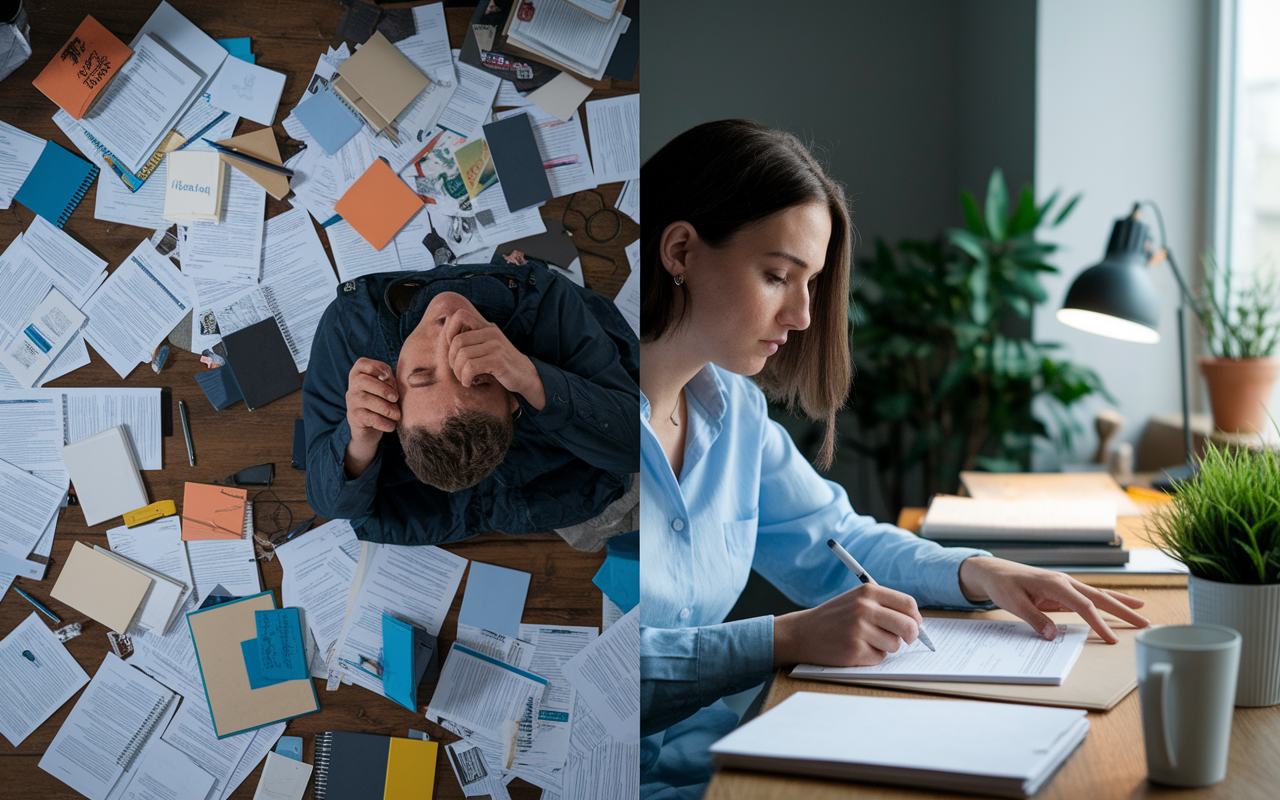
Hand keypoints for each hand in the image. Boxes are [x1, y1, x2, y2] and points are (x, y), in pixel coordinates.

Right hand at [343, 358, 398, 477]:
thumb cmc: (381, 399)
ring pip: (366, 400)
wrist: (368, 424)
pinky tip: (392, 424)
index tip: (390, 377)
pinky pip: (369, 418)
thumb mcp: (385, 386)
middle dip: (383, 389)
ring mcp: (352, 402)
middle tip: (396, 398)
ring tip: (397, 414)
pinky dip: (383, 422)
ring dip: (386, 407)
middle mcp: (353, 386)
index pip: (363, 364)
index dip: (379, 368)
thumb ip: (390, 380)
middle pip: (363, 381)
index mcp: (359, 374)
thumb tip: (405, 381)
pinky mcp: (355, 417)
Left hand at [444, 307, 545, 408]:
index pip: (460, 315)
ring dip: (458, 372)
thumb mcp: (487, 347)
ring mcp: (496, 345)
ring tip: (464, 378)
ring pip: (462, 356)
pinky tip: (470, 382)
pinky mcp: (498, 360)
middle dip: (452, 360)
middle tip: (458, 371)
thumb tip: (446, 339)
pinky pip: (470, 368)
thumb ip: (472, 340)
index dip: (449, 331)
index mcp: (487, 327)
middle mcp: (491, 333)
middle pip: (457, 342)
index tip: (453, 350)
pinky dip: (465, 378)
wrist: (527, 376)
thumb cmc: (502, 364)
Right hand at [773, 583, 922, 667]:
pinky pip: (879, 658)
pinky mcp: (855, 650)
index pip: (908, 604)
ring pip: (895, 644)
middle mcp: (864, 608)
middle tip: (904, 639)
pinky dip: (872, 657)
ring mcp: (859, 629)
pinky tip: (856, 649)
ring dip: (886, 647)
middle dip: (911, 636)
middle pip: (908, 626)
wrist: (803, 633)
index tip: (914, 624)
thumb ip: (884, 606)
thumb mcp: (857, 600)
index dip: (915, 617)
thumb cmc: (835, 617)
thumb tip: (917, 622)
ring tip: (867, 641)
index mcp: (868, 591)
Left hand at [958, 556, 1149, 642]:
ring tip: (1142, 612)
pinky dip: (1104, 604)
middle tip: (1147, 624)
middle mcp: (1065, 582)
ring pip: (1098, 595)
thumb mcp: (1013, 603)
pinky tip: (1116, 608)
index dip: (1099, 623)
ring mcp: (1065, 586)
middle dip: (1124, 610)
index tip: (1111, 640)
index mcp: (1055, 584)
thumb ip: (1034, 619)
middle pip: (1100, 597)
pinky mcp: (1062, 591)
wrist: (993, 571)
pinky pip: (1088, 599)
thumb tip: (1053, 635)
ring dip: (1120, 605)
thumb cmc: (1002, 585)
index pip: (1084, 606)